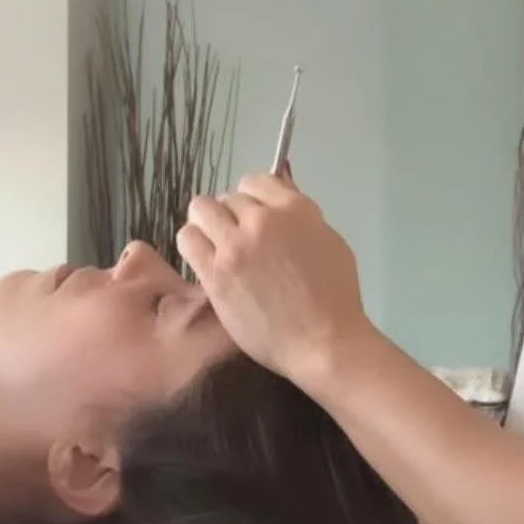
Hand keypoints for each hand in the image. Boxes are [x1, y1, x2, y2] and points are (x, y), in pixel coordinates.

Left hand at [178, 174, 370, 388]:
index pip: (256, 181)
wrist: (322, 342)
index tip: (255, 220)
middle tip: (240, 243)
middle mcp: (262, 220)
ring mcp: (235, 246)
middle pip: (228, 198)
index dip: (253, 200)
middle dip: (233, 217)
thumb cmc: (336, 297)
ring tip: (217, 248)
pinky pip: (188, 240)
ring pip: (201, 211)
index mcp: (295, 209)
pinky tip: (207, 261)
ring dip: (207, 225)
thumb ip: (301, 215)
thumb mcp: (329, 242)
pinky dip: (195, 245)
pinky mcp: (215, 273)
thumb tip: (280, 188)